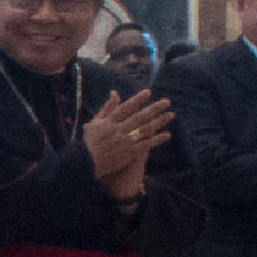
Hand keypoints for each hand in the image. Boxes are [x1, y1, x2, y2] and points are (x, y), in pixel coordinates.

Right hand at [84, 85, 171, 199]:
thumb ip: (106, 108)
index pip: (126, 108)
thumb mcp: (94, 122)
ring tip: (171, 115)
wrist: (86, 164)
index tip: (148, 92)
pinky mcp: (130, 152)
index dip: (137, 100)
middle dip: (154, 109)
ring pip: (145, 129)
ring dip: (159, 122)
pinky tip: (167, 134)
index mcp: (109, 122)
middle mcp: (119, 129)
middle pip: (139, 117)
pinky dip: (157, 139)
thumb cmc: (89, 142)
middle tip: (167, 102)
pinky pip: (147, 144)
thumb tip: (115, 92)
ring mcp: (125, 141)